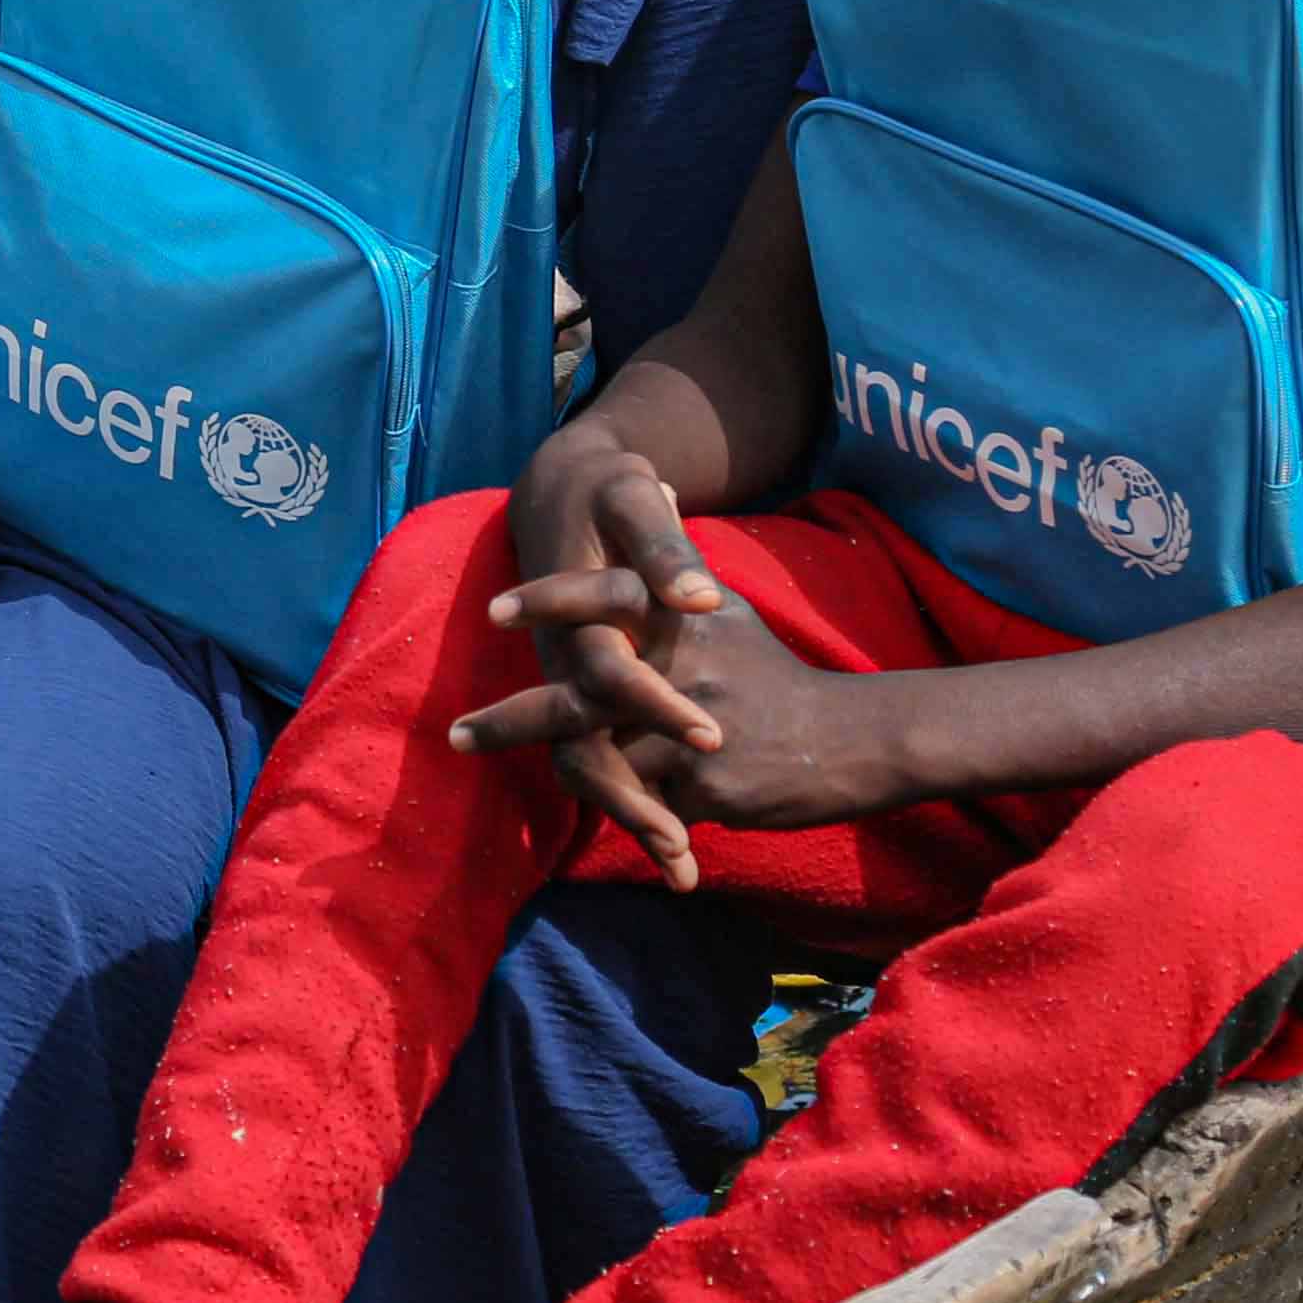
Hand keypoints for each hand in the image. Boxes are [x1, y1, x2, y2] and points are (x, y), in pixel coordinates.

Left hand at [454, 476, 906, 879]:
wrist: (844, 740)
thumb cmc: (770, 671)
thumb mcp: (728, 605)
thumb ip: (677, 559)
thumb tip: (662, 485)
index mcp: (683, 622)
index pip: (610, 598)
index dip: (551, 601)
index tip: (493, 610)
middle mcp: (682, 670)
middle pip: (580, 697)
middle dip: (510, 720)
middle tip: (457, 734)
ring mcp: (690, 732)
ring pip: (601, 759)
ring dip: (557, 773)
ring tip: (508, 784)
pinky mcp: (703, 789)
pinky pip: (640, 805)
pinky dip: (621, 816)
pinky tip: (581, 818)